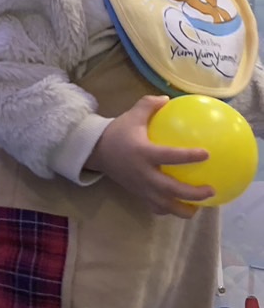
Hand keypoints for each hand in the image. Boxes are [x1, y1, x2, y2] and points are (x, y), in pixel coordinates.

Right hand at [87, 94, 213, 217]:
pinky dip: (168, 209)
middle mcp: (144, 174)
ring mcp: (141, 187)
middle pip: (171, 189)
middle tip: (211, 190)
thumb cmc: (117, 133)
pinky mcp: (138, 194)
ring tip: (199, 208)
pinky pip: (155, 207)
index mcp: (144, 153)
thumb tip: (168, 98)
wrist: (96, 151)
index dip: (188, 156)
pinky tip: (180, 206)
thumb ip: (148, 105)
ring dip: (183, 209)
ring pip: (164, 205)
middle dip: (192, 193)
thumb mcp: (131, 115)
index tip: (207, 154)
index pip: (170, 156)